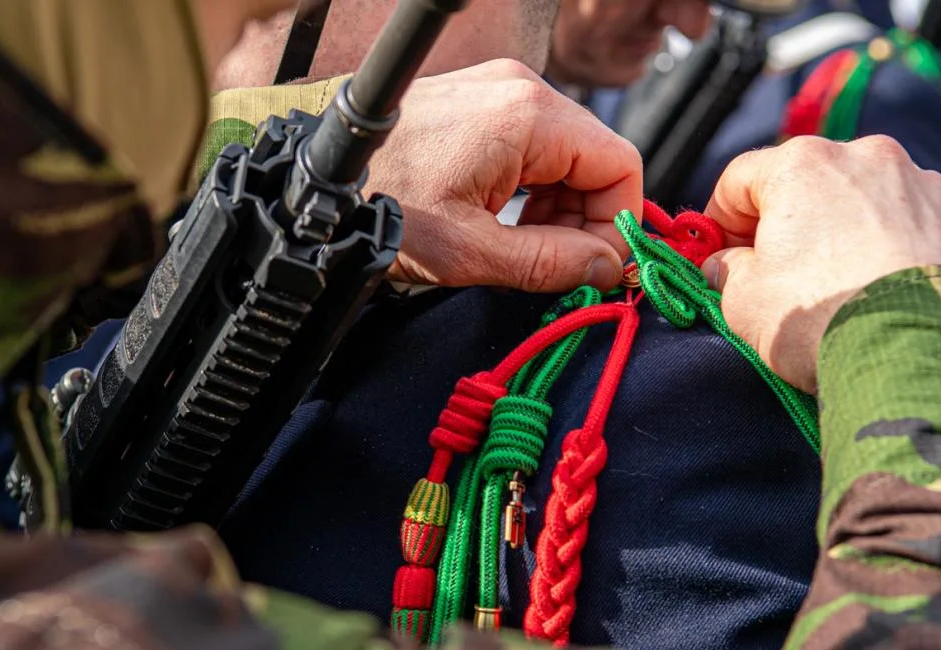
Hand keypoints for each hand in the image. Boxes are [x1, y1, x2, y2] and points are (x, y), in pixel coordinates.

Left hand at [369, 60, 642, 292]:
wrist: (319, 179)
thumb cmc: (381, 203)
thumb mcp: (470, 252)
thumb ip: (549, 262)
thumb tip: (604, 269)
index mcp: (529, 116)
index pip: (620, 165)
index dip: (617, 223)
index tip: (596, 267)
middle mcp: (522, 90)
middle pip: (596, 159)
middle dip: (585, 218)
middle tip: (555, 265)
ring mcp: (501, 90)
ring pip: (567, 155)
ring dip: (557, 208)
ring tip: (522, 247)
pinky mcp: (482, 102)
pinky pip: (535, 146)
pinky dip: (532, 188)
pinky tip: (504, 221)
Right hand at [701, 136, 940, 391]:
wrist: (922, 358)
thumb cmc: (823, 321)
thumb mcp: (742, 302)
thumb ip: (727, 271)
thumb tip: (728, 264)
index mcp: (804, 165)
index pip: (740, 179)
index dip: (720, 220)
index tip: (719, 256)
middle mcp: (869, 158)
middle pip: (809, 184)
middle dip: (790, 225)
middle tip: (780, 277)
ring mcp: (926, 186)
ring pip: (868, 202)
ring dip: (848, 234)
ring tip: (845, 291)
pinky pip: (918, 228)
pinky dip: (899, 252)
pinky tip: (890, 294)